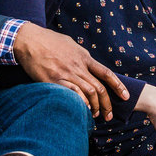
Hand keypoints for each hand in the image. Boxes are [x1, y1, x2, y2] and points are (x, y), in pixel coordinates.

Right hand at [13, 22, 128, 120]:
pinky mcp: (54, 80)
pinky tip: (82, 110)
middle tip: (109, 115)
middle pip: (99, 88)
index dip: (118, 86)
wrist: (29, 40)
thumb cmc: (48, 40)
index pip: (106, 74)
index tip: (126, 97)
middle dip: (107, 104)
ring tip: (94, 115)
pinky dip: (80, 103)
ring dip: (94, 106)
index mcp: (84, 57)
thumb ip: (80, 55)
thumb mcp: (70, 44)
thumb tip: (88, 61)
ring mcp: (66, 74)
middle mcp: (78, 67)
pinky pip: (72, 94)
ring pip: (88, 93)